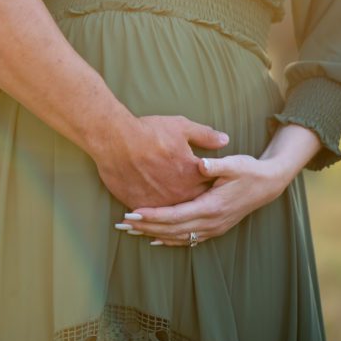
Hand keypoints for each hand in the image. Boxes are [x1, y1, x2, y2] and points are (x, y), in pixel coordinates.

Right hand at [95, 115, 228, 209]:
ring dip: (174, 206)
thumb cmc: (149, 132)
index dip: (210, 180)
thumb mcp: (182, 127)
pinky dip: (154, 211)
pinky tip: (153, 208)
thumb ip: (205, 135)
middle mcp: (179, 193)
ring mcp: (159, 202)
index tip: (209, 178)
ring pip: (172, 210)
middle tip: (188, 191)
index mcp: (193, 176)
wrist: (115, 140)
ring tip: (171, 201)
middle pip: (193, 200)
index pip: (210, 184)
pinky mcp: (140, 205)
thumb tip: (225, 140)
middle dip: (194, 196)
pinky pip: (151, 213)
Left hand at [115, 154, 299, 245]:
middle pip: (172, 230)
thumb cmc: (249, 170)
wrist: (268, 184)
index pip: (176, 215)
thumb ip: (217, 164)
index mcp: (213, 206)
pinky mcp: (214, 228)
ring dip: (153, 234)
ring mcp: (213, 228)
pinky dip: (169, 240)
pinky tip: (154, 239)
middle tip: (122, 224)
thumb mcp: (235, 163)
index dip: (154, 216)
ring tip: (131, 231)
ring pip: (178, 237)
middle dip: (146, 227)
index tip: (133, 213)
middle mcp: (212, 222)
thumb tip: (201, 164)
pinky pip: (187, 239)